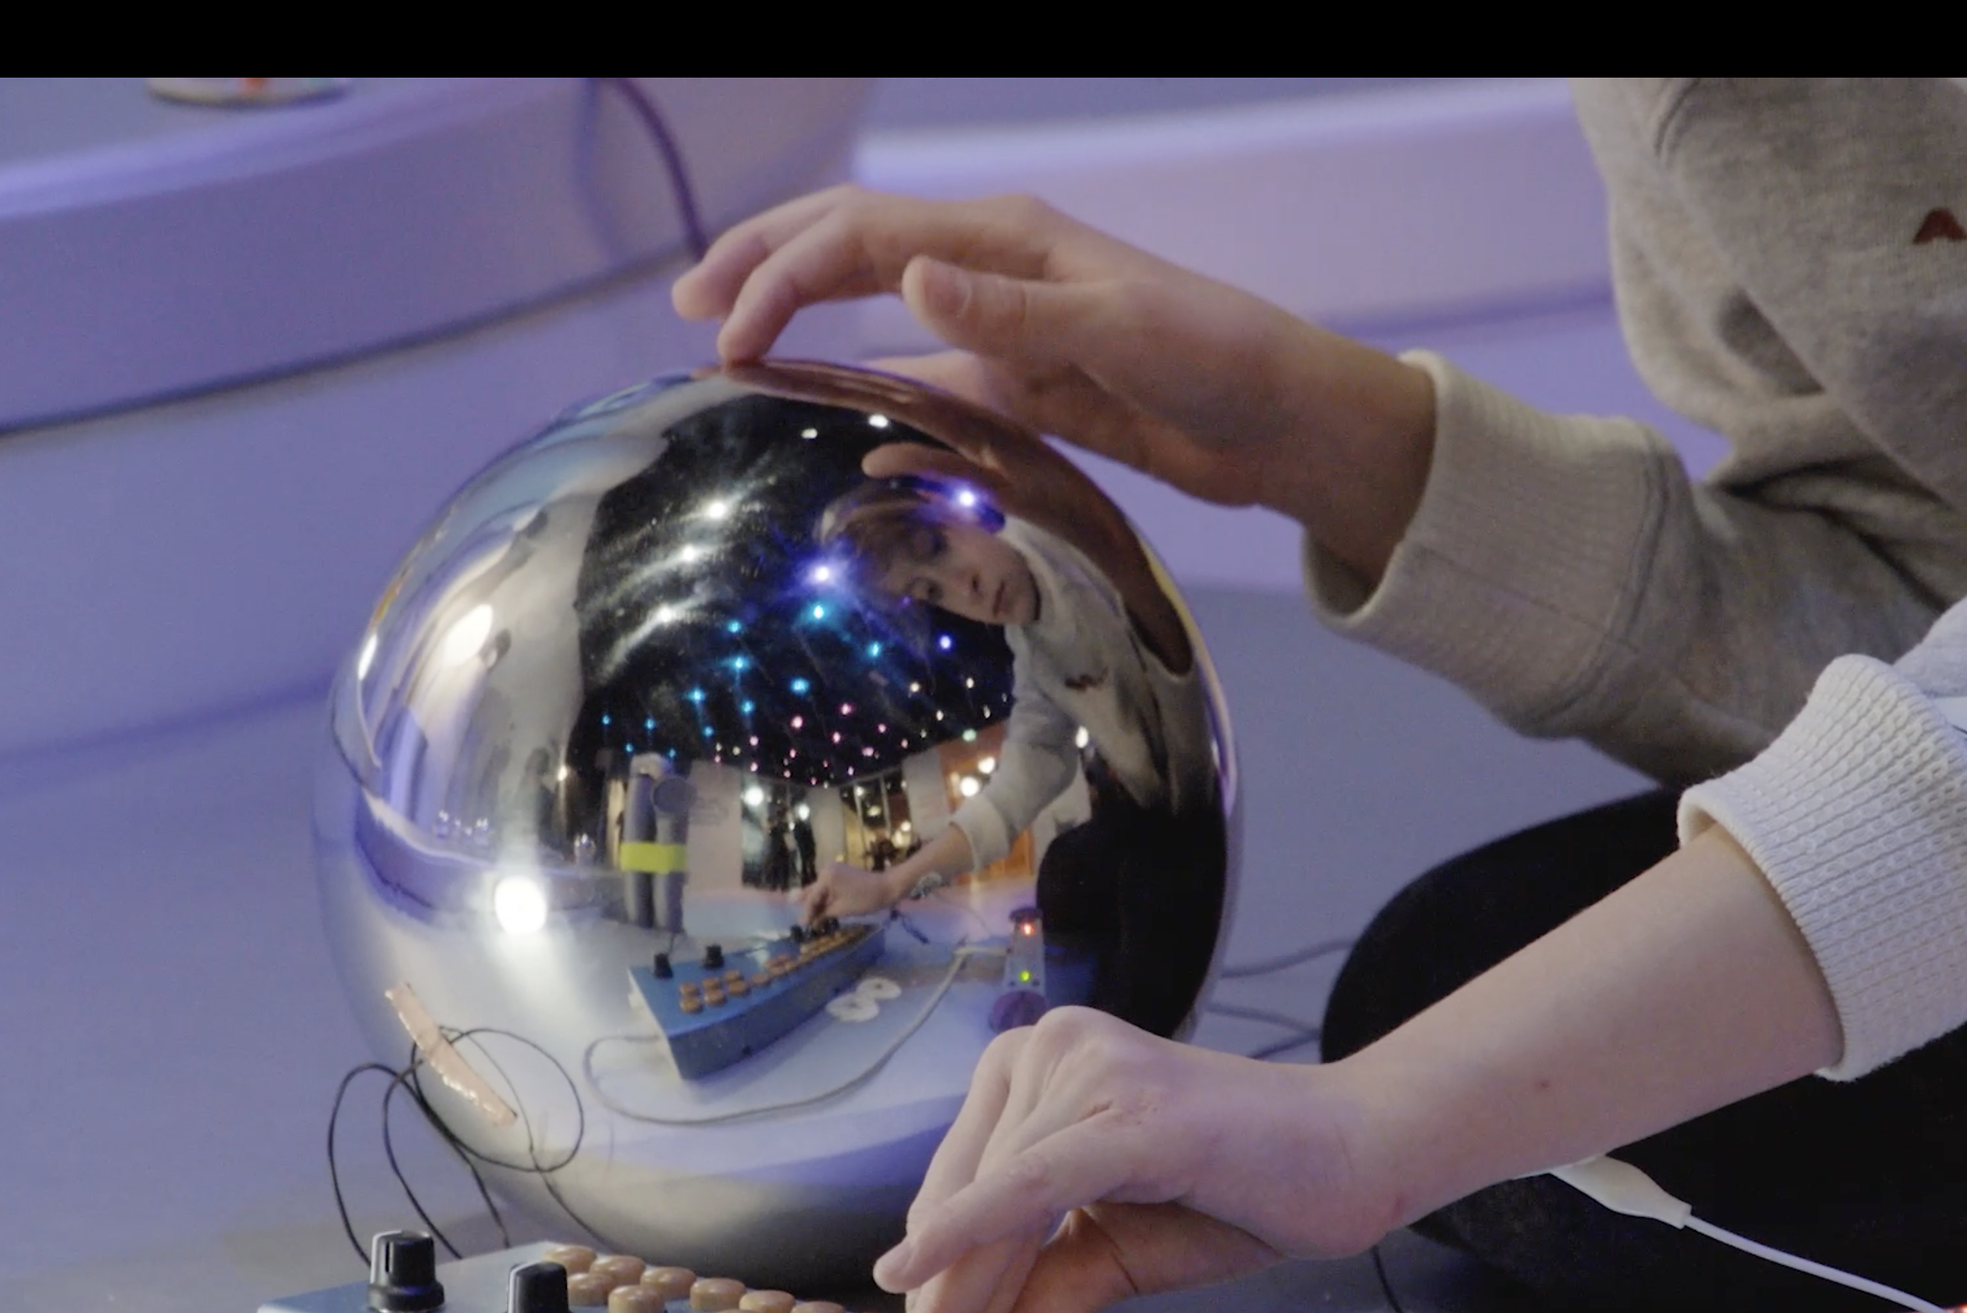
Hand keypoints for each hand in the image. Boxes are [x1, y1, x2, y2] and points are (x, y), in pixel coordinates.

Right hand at [674, 187, 1434, 580]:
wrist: (1280, 422)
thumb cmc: (1216, 359)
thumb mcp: (1117, 330)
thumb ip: (1012, 312)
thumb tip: (910, 281)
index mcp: (1005, 240)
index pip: (862, 237)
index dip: (782, 275)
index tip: (724, 334)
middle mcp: (989, 271)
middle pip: (849, 247)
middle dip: (763, 265)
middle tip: (686, 304)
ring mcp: (998, 328)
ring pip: (871, 308)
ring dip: (797, 316)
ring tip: (726, 341)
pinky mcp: (1017, 385)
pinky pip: (916, 379)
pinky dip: (858, 388)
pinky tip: (817, 413)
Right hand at [802, 861, 898, 922]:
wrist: (887, 887)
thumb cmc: (865, 899)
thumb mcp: (842, 909)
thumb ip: (823, 914)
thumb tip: (810, 923)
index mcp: (826, 877)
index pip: (812, 898)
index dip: (807, 913)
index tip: (803, 927)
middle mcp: (826, 871)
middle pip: (814, 892)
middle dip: (810, 908)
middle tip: (803, 924)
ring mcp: (833, 871)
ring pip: (820, 891)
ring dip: (817, 905)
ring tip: (811, 920)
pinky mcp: (840, 874)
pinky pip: (828, 888)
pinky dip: (826, 900)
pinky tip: (822, 911)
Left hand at [870, 1007, 1392, 1312]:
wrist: (1354, 1154)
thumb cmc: (1240, 1189)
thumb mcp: (1113, 1250)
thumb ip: (1038, 1294)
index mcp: (1031, 1067)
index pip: (956, 1190)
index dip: (931, 1288)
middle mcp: (1044, 1049)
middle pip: (961, 1203)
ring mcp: (1083, 1069)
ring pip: (990, 1212)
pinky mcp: (1127, 1113)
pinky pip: (1027, 1186)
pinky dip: (966, 1234)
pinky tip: (914, 1276)